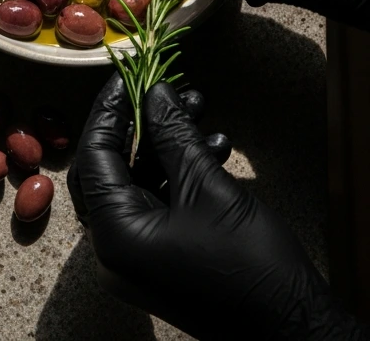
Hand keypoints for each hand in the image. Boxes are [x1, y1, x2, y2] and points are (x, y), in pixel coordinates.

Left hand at [68, 76, 361, 340]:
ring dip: (167, 144)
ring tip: (198, 107)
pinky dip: (179, 173)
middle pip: (111, 168)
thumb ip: (173, 135)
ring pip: (139, 182)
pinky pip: (158, 203)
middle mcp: (114, 249)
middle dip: (139, 124)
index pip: (94, 156)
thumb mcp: (209, 188)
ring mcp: (137, 257)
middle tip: (163, 91)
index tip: (129, 77)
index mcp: (115, 235)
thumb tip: (154, 93)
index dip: (110, 111)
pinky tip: (214, 145)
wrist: (297, 331)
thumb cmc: (252, 267)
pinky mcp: (162, 258)